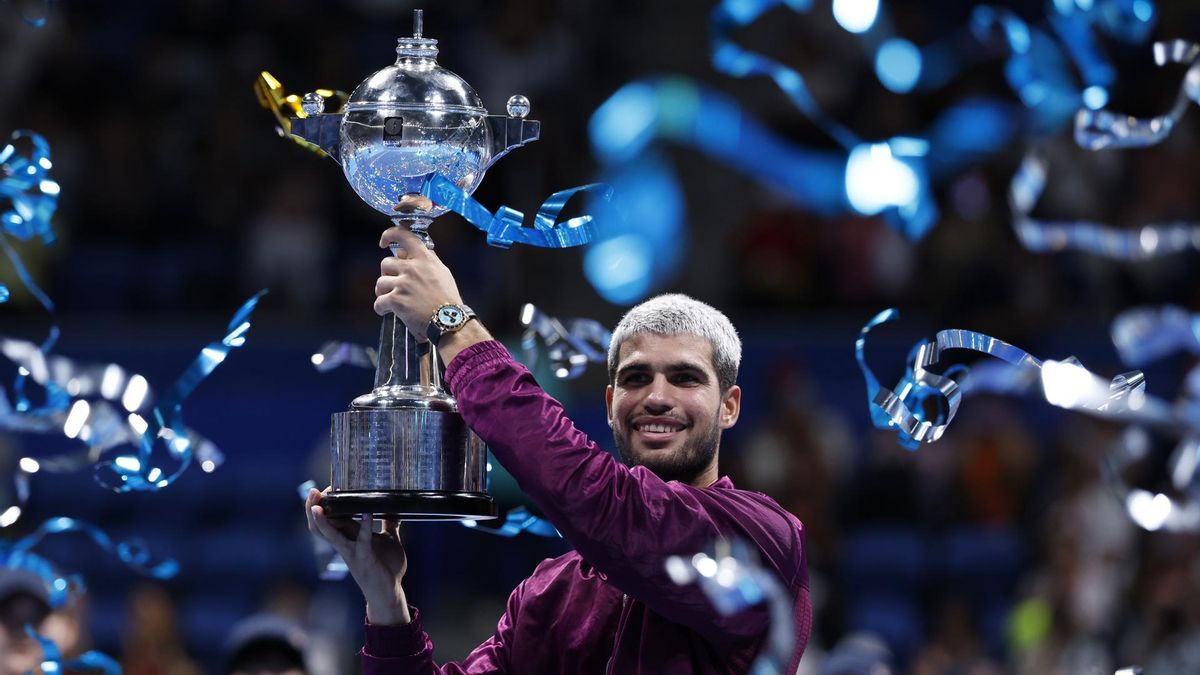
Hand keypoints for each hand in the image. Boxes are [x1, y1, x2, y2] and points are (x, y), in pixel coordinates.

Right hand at [305, 488, 411, 624]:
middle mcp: (345, 545)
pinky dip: (366, 527)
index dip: (322, 506)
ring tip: (318, 506)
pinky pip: (362, 542)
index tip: (324, 489)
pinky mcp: (364, 559)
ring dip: (323, 521)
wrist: (389, 593)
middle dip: (312, 510)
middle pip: (320, 528)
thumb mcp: (389, 540)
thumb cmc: (386, 567)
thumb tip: (395, 509)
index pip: (328, 520)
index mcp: (349, 538)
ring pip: (330, 536)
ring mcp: (352, 553)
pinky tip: (368, 514)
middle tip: (312, 492)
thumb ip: (389, 525)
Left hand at [375, 226, 462, 340]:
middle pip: (385, 263)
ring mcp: (403, 284)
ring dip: (383, 292)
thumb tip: (414, 253)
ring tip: (392, 301)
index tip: (384, 242)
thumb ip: (428, 261)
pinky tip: (388, 311)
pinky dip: (381, 308)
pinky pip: (379, 302)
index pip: (404, 236)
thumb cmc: (448, 299)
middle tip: (394, 285)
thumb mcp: (443, 272)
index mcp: (424, 259)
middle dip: (387, 275)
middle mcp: (412, 268)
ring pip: (380, 283)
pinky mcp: (396, 300)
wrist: (449, 320)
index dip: (390, 235)